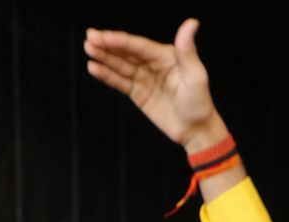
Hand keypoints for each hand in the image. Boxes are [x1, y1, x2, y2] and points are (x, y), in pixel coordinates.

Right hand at [84, 19, 221, 152]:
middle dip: (107, 45)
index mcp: (165, 55)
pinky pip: (121, 82)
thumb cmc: (200, 103)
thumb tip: (191, 23)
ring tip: (88, 50)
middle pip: (126, 52)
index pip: (138, 45)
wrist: (196, 131)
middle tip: (89, 38)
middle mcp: (152, 63)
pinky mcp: (138, 94)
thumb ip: (187, 50)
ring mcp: (144, 78)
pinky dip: (107, 76)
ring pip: (120, 65)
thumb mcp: (196, 75)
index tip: (104, 37)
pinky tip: (94, 69)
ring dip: (104, 58)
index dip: (120, 41)